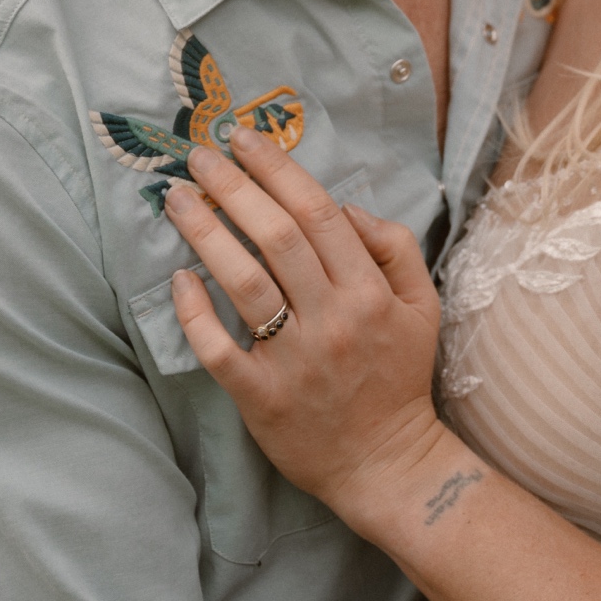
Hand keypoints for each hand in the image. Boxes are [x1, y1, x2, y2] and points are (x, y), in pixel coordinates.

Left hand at [165, 127, 443, 507]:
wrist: (385, 463)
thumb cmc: (397, 376)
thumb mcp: (421, 305)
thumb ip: (394, 246)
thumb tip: (346, 206)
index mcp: (370, 291)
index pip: (319, 214)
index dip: (279, 170)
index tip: (246, 138)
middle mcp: (332, 318)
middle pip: (277, 238)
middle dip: (235, 187)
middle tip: (200, 155)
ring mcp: (294, 359)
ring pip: (244, 283)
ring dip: (207, 234)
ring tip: (178, 200)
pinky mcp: (260, 397)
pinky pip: (218, 348)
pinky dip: (195, 312)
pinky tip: (179, 279)